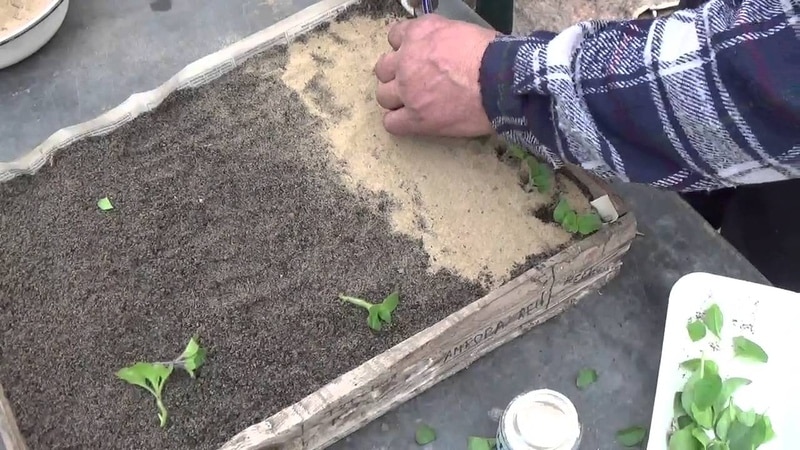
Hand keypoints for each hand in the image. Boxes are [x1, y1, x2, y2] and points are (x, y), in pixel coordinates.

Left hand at [373, 14, 497, 136]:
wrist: (500, 83)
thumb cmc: (492, 56)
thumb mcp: (462, 30)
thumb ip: (440, 37)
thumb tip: (439, 48)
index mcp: (419, 33)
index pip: (394, 37)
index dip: (404, 49)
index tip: (414, 56)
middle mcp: (406, 60)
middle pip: (383, 69)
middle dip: (395, 75)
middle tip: (413, 82)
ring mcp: (408, 91)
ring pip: (383, 96)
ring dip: (395, 99)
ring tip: (413, 103)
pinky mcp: (415, 118)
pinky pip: (391, 123)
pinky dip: (399, 122)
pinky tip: (412, 120)